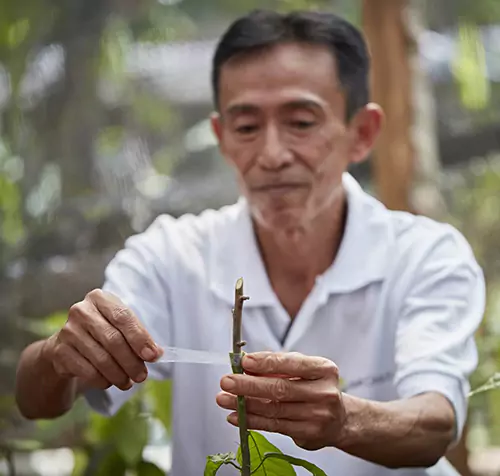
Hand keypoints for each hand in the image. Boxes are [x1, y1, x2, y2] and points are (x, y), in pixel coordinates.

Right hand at [43, 289, 162, 390]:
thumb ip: (138, 336)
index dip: (140, 338)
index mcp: (100, 298)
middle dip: (131, 361)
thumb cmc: (101, 331)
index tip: (153, 356)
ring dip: (119, 374)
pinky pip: (87, 371)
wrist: (66, 345)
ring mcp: (68, 331)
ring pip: (101, 358)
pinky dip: (102, 380)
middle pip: (113, 339)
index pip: (123, 317)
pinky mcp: (59, 352)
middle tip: (142, 375)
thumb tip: (156, 353)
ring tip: (128, 382)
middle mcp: (81, 311)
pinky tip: (110, 382)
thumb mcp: (120, 326)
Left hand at [216, 351, 344, 450]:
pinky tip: (236, 416)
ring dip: (245, 404)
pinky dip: (252, 421)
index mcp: (324, 369)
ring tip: (224, 399)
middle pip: (280, 389)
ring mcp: (317, 416)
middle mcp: (324, 393)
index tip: (245, 362)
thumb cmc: (316, 388)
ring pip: (274, 409)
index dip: (266, 363)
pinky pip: (274, 426)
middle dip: (249, 385)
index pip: (292, 363)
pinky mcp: (308, 434)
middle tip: (228, 381)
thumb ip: (279, 366)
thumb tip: (246, 366)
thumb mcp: (305, 370)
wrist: (340, 419)